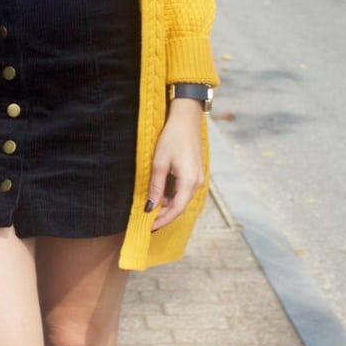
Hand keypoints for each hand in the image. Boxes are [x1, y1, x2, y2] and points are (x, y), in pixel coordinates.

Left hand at [145, 98, 203, 230]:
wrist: (186, 119)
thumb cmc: (173, 138)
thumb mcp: (160, 163)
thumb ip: (156, 187)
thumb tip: (150, 206)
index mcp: (189, 181)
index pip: (176, 209)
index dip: (162, 220)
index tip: (148, 226)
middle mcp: (197, 182)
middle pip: (180, 206)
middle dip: (164, 215)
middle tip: (147, 220)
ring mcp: (198, 177)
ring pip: (182, 199)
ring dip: (167, 205)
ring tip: (150, 208)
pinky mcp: (195, 173)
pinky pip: (184, 190)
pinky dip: (172, 196)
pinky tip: (160, 196)